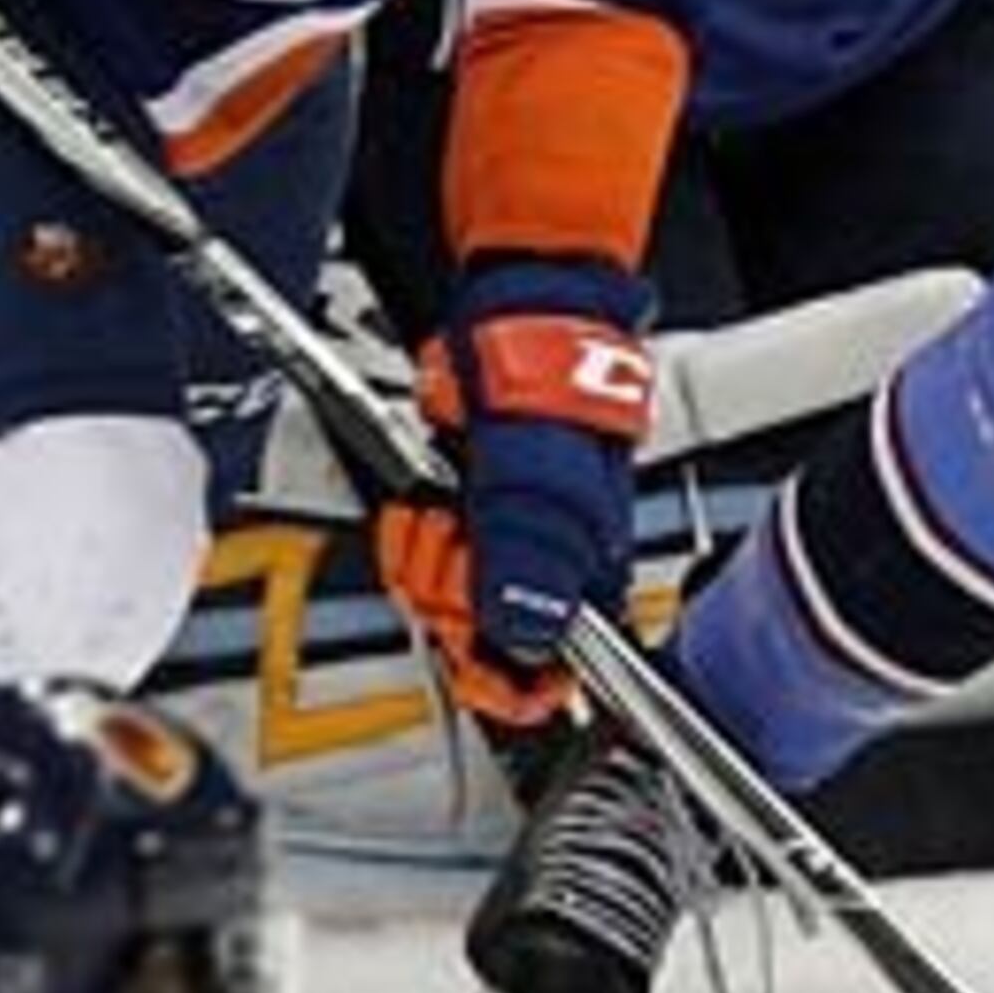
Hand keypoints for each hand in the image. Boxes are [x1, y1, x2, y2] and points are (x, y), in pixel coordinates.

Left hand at [375, 254, 655, 723]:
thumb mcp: (540, 475)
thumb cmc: (549, 381)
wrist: (514, 318)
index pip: (546, 673)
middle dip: (448, 597)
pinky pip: (420, 558)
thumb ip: (530, 563)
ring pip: (444, 601)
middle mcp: (546, 568)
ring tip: (437, 514)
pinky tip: (420, 506)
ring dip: (423, 561)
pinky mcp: (462, 512)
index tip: (468, 651)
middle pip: (481, 641)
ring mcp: (500, 541)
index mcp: (585, 576)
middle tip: (451, 545)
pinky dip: (408, 536)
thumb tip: (524, 638)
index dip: (498, 672)